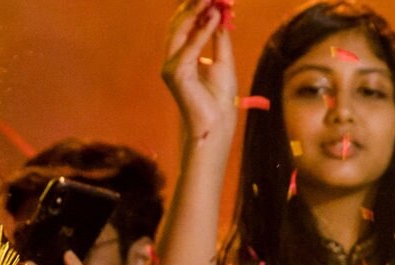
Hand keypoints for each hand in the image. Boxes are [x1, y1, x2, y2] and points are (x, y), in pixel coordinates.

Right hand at [162, 0, 238, 150]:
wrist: (217, 123)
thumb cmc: (219, 99)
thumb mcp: (223, 60)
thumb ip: (219, 38)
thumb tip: (219, 14)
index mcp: (181, 57)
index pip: (185, 25)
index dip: (197, 7)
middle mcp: (172, 60)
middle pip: (178, 24)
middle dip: (193, 5)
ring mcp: (171, 67)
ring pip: (179, 30)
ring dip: (196, 12)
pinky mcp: (175, 74)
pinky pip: (189, 47)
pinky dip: (202, 31)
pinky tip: (214, 18)